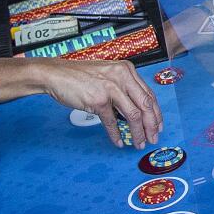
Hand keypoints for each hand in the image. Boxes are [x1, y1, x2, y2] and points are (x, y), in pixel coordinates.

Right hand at [26, 57, 162, 146]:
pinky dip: (116, 134)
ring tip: (139, 143)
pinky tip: (119, 142)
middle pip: (146, 105)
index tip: (158, 125)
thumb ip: (123, 88)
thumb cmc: (80, 76)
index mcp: (127, 70)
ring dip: (138, 133)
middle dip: (152, 125)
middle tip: (153, 138)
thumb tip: (137, 110)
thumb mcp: (108, 75)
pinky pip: (112, 122)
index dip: (156, 112)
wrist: (56, 74)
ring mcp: (110, 88)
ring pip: (133, 115)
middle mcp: (122, 77)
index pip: (149, 94)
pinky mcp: (98, 100)